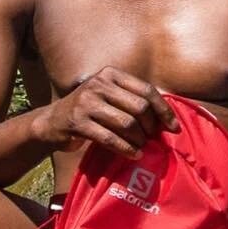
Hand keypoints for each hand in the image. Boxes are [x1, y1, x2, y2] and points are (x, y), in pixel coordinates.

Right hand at [33, 67, 179, 155]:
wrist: (53, 122)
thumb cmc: (90, 110)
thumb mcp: (109, 95)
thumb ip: (133, 100)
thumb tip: (168, 119)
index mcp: (111, 73)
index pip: (147, 90)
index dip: (164, 110)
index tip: (174, 128)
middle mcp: (99, 84)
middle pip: (139, 107)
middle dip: (151, 127)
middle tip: (153, 139)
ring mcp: (87, 102)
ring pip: (127, 123)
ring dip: (139, 139)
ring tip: (142, 147)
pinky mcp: (78, 122)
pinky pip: (110, 138)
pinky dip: (126, 149)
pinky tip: (134, 155)